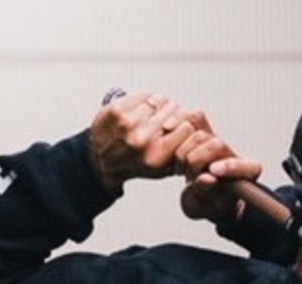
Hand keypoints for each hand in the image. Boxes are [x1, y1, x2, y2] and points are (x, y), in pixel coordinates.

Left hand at [88, 90, 208, 189]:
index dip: (186, 125)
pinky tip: (145, 107)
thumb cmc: (135, 165)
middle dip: (174, 113)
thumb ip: (181, 154)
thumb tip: (198, 137)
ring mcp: (129, 122)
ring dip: (162, 104)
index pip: (186, 127)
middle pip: (173, 111)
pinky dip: (147, 99)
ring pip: (159, 100)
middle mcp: (144, 138)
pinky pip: (143, 95)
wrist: (102, 161)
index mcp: (158, 155)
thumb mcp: (162, 169)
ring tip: (158, 112)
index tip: (184, 125)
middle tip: (170, 117)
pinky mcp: (118, 110)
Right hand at [177, 129, 263, 227]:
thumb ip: (206, 194)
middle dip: (194, 162)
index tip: (214, 172)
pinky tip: (170, 139)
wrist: (200, 196)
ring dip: (182, 153)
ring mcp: (218, 140)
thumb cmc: (207, 205)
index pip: (243, 166)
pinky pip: (192, 118)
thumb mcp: (203, 207)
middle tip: (187, 178)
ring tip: (181, 169)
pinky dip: (177, 126)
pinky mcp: (204, 129)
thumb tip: (207, 179)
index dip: (230, 167)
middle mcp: (233, 154)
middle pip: (215, 145)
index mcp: (246, 174)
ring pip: (198, 134)